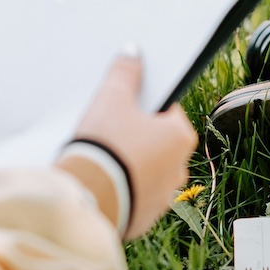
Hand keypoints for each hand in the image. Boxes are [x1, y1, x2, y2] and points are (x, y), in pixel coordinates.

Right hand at [69, 50, 197, 240]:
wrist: (88, 197)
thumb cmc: (106, 144)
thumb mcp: (112, 99)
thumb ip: (125, 74)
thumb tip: (133, 52)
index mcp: (181, 137)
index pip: (168, 111)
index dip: (146, 105)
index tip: (128, 106)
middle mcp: (180, 169)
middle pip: (160, 142)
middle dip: (139, 136)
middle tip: (112, 132)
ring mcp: (164, 197)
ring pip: (149, 171)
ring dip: (133, 164)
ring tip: (106, 158)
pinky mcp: (145, 216)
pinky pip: (136, 195)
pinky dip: (124, 188)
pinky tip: (104, 181)